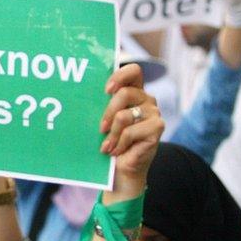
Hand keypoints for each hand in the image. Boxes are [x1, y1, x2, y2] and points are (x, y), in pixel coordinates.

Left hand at [99, 64, 163, 200]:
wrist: (122, 169)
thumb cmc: (110, 142)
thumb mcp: (105, 121)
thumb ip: (103, 105)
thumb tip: (83, 94)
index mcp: (134, 92)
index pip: (134, 71)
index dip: (120, 76)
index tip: (106, 90)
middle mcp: (146, 99)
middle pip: (125, 93)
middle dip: (108, 112)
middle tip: (101, 129)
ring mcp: (154, 113)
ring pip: (124, 115)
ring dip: (112, 134)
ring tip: (107, 145)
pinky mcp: (158, 127)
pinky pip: (130, 131)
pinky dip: (119, 143)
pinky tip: (116, 151)